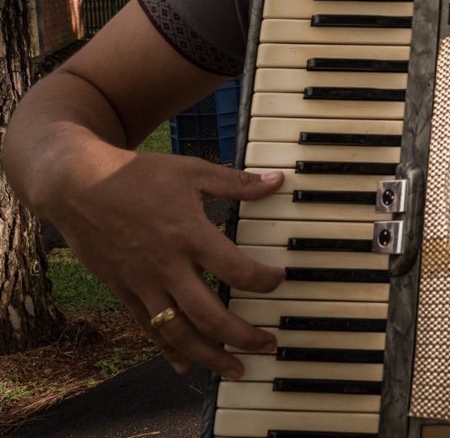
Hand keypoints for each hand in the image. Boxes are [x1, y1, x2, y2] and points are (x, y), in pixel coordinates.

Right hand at [49, 147, 285, 377]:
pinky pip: (148, 328)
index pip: (237, 271)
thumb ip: (237, 184)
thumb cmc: (137, 176)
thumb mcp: (192, 171)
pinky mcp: (124, 291)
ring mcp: (144, 283)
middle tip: (268, 344)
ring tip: (235, 370)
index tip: (280, 280)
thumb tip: (276, 181)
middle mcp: (168, 266)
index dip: (265, 281)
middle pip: (210, 316)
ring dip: (210, 356)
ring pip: (179, 333)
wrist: (78, 185)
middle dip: (243, 336)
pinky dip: (168, 349)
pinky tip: (185, 364)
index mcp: (190, 235)